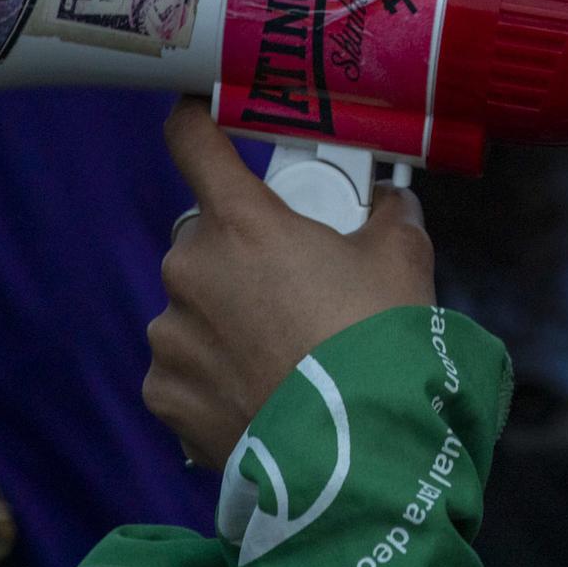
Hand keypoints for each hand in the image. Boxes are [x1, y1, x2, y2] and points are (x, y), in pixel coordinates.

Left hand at [143, 98, 435, 469]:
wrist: (352, 453)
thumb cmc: (375, 343)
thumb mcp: (403, 260)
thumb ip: (390, 216)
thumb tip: (391, 202)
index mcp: (243, 222)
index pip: (192, 144)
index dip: (194, 121)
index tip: (197, 113)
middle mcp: (191, 270)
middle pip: (206, 238)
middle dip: (242, 253)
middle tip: (294, 281)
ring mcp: (170, 335)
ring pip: (194, 305)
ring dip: (226, 317)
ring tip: (283, 351)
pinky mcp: (164, 394)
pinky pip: (183, 368)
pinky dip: (213, 373)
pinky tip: (259, 390)